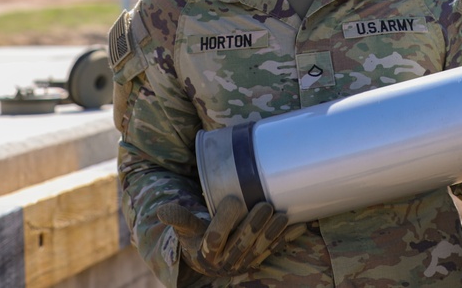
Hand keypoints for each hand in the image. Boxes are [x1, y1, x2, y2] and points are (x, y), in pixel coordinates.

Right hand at [156, 195, 304, 276]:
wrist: (208, 260)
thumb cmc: (196, 238)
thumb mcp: (186, 229)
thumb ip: (179, 218)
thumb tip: (161, 210)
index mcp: (206, 252)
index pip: (215, 237)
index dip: (225, 219)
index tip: (234, 200)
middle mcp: (226, 261)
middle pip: (242, 243)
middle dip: (254, 226)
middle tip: (265, 205)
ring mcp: (244, 261)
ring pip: (260, 248)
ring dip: (273, 233)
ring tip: (282, 215)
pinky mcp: (258, 260)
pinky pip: (274, 249)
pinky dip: (287, 238)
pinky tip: (299, 225)